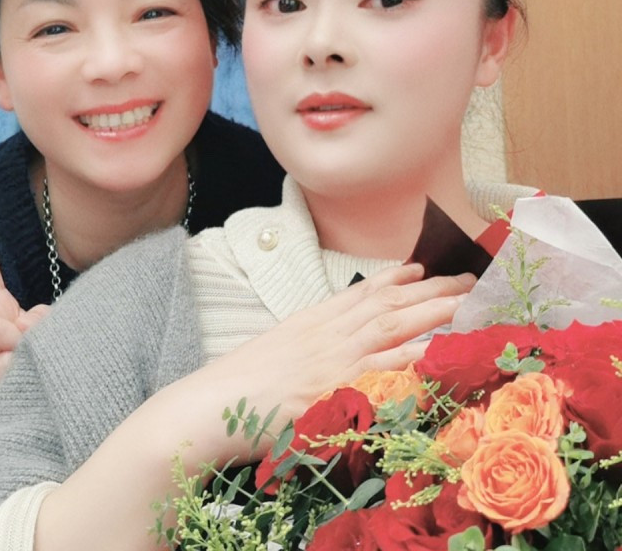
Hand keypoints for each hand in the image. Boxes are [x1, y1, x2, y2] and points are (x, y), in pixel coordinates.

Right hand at [37, 265, 474, 549]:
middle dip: (428, 290)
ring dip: (432, 312)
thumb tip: (325, 350)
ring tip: (468, 301)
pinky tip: (440, 351)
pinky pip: (381, 370)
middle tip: (466, 277)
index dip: (393, 279)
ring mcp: (329, 357)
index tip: (419, 267)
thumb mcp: (272, 354)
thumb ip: (303, 347)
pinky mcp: (332, 387)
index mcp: (308, 323)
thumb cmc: (235, 388)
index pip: (358, 294)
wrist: (206, 408)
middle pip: (385, 304)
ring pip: (391, 326)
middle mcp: (323, 332)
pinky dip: (412, 358)